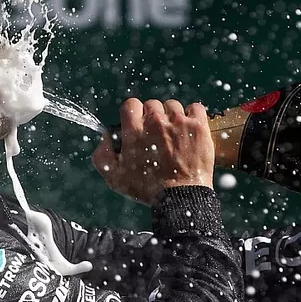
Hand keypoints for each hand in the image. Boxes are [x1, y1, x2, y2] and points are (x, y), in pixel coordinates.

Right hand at [92, 98, 214, 205]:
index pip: (131, 104)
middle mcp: (156, 121)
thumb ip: (102, 155)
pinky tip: (189, 128)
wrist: (181, 197)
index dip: (134, 114)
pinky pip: (195, 108)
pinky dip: (192, 115)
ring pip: (172, 106)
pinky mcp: (198, 126)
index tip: (138, 125)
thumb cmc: (148, 189)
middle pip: (151, 104)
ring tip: (173, 134)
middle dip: (152, 117)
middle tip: (156, 135)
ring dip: (171, 116)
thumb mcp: (114, 177)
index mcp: (134, 130)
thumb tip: (106, 137)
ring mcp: (179, 122)